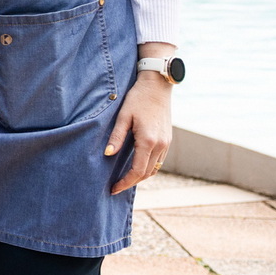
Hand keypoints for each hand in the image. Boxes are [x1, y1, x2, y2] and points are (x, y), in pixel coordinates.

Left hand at [106, 61, 172, 194]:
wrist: (157, 85)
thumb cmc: (137, 98)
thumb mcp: (123, 116)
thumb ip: (116, 137)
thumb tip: (107, 155)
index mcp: (148, 141)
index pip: (137, 170)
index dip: (125, 182)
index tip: (113, 188)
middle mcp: (160, 145)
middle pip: (146, 173)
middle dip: (131, 182)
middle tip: (115, 187)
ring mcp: (166, 143)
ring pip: (154, 168)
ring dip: (140, 176)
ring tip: (124, 179)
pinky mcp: (168, 140)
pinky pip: (159, 160)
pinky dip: (148, 167)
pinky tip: (136, 166)